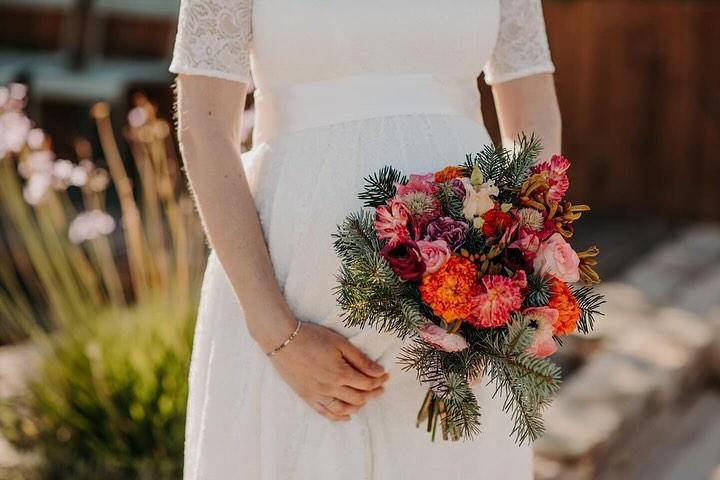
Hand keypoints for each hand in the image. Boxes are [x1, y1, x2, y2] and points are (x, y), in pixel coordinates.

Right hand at [268, 320, 388, 421]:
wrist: (283, 340)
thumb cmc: (312, 337)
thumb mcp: (340, 343)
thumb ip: (360, 359)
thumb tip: (380, 371)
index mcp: (340, 373)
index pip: (367, 383)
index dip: (379, 380)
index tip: (386, 375)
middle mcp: (330, 388)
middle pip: (359, 398)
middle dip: (373, 393)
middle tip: (380, 387)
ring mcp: (318, 395)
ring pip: (344, 409)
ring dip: (358, 406)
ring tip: (366, 398)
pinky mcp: (307, 397)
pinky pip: (326, 413)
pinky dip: (339, 417)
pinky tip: (347, 416)